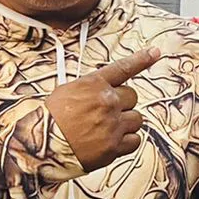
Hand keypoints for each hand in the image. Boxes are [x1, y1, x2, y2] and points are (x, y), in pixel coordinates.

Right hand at [45, 48, 160, 171]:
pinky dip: (126, 142)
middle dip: (123, 105)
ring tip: (105, 131)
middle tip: (106, 114)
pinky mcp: (115, 146)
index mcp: (94, 84)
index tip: (155, 52)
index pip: (123, 68)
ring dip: (125, 124)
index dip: (142, 59)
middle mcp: (107, 101)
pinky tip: (110, 143)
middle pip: (132, 97)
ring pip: (136, 119)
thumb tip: (103, 90)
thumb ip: (90, 89)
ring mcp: (113, 123)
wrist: (42, 146)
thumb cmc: (49, 120)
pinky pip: (135, 140)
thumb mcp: (66, 92)